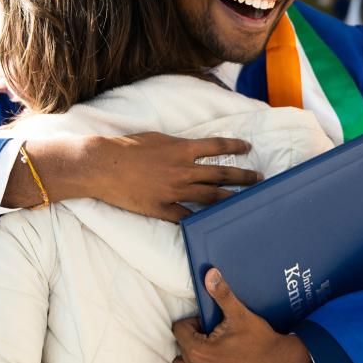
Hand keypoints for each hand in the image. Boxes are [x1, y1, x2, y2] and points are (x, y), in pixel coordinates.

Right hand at [7, 133, 260, 221]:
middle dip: (243, 176)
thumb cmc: (127, 148)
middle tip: (259, 179)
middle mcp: (183, 170)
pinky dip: (198, 219)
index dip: (235, 146)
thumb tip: (191, 149)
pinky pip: (186, 216)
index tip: (249, 147)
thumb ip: (177, 145)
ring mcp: (174, 191)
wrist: (103, 165)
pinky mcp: (162, 208)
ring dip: (230, 198)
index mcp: (182, 149)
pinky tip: (210, 224)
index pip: (217, 146)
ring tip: (244, 200)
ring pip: (210, 196)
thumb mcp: (157, 138)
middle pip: (221, 173)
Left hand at [172, 269, 310, 362]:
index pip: (178, 330)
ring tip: (211, 350)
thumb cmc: (259, 339)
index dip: (193, 323)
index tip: (209, 324)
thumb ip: (222, 294)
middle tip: (213, 336)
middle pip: (180, 348)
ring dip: (192, 358)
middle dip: (193, 339)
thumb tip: (210, 274)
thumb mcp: (240, 314)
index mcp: (198, 352)